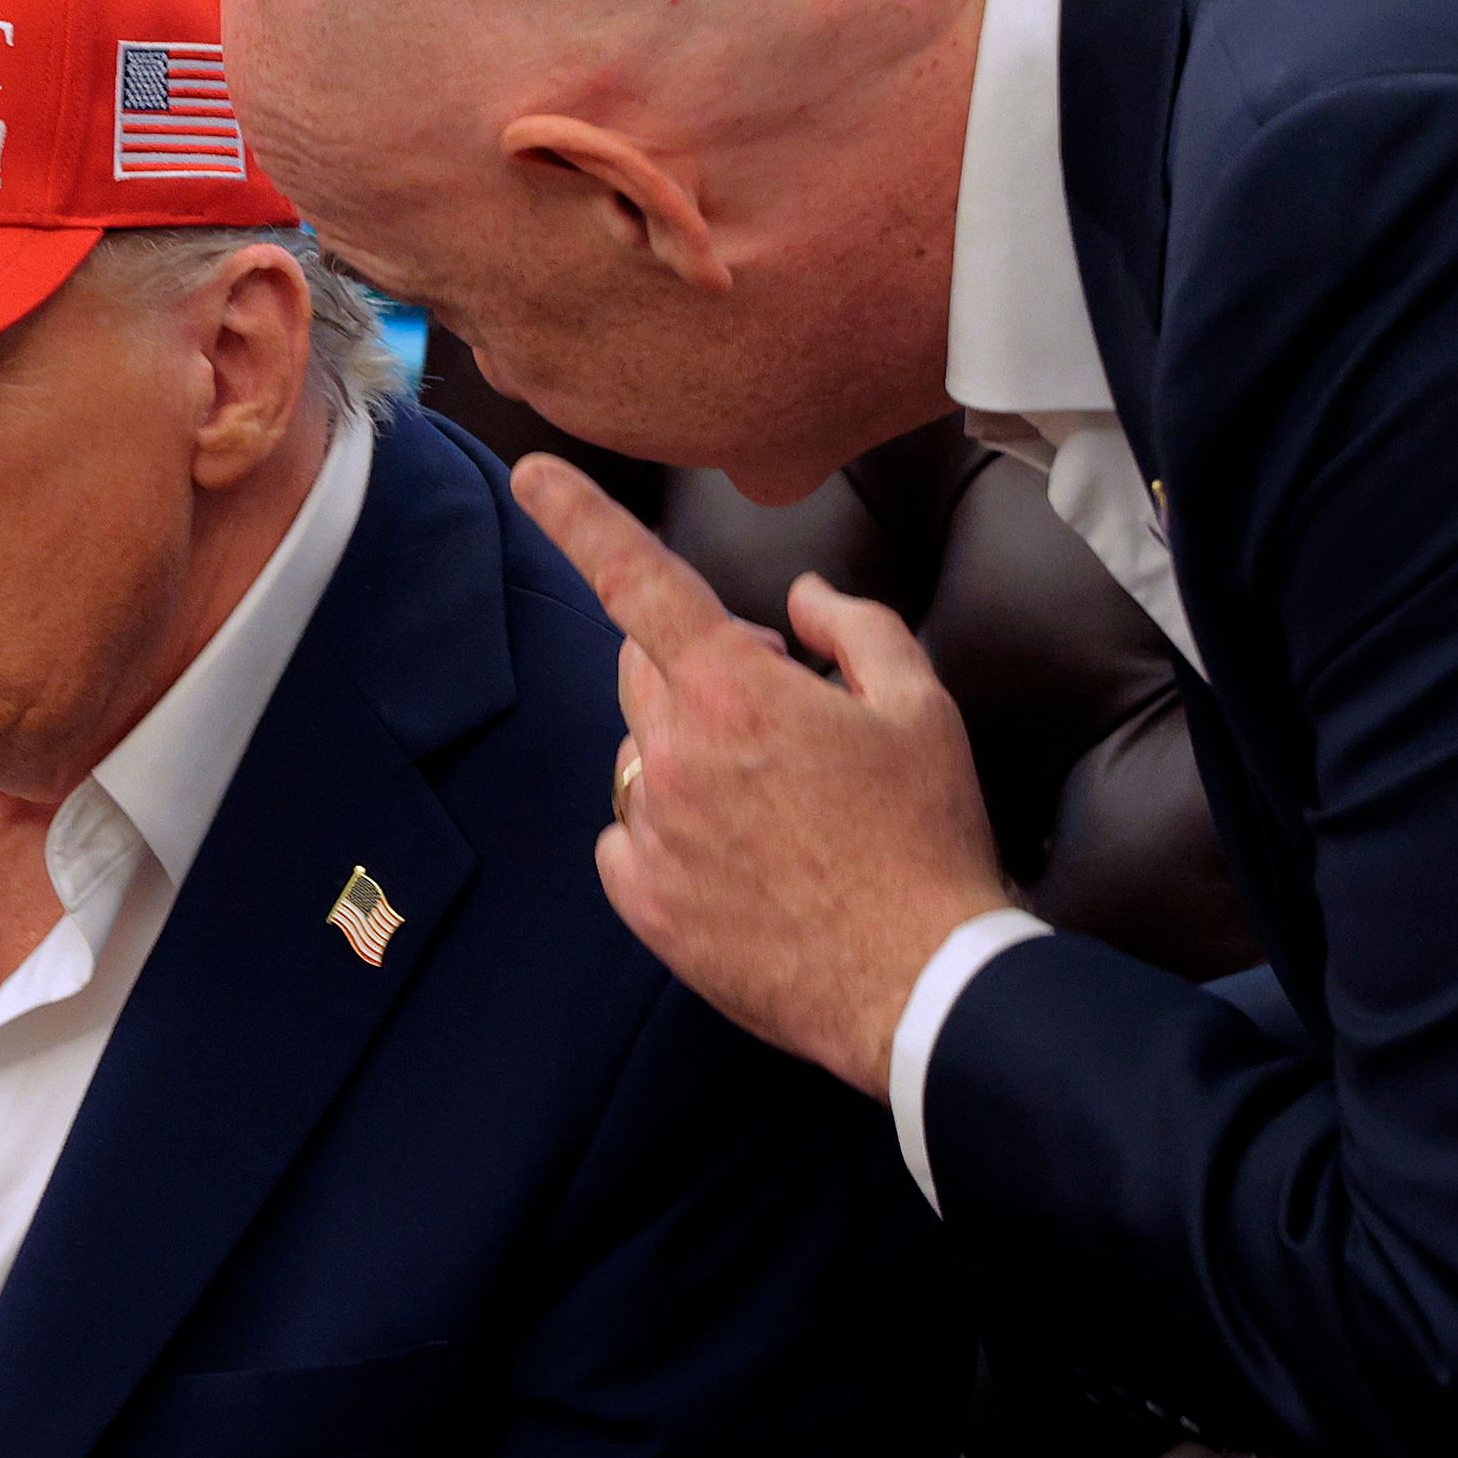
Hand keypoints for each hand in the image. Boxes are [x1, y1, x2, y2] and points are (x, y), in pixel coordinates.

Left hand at [514, 455, 1011, 1096]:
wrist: (917, 982)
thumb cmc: (926, 839)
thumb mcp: (920, 705)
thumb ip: (853, 627)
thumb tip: (799, 602)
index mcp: (735, 692)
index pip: (636, 579)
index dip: (578, 517)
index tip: (532, 475)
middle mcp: (674, 755)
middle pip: (644, 668)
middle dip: (697, 665)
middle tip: (783, 710)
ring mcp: (651, 833)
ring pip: (640, 754)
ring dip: (689, 753)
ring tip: (777, 805)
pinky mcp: (644, 903)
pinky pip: (627, 836)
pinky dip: (668, 830)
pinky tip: (739, 859)